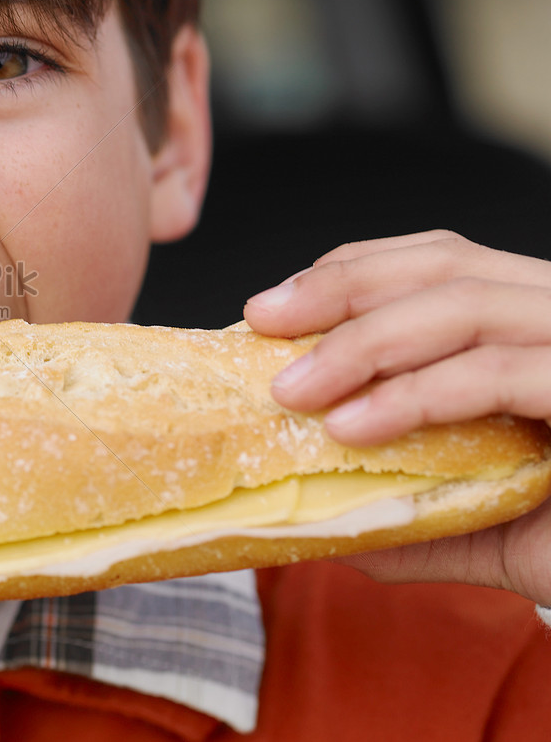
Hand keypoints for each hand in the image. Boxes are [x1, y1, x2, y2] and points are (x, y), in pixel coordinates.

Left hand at [243, 230, 550, 603]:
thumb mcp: (480, 524)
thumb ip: (407, 510)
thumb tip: (317, 517)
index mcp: (534, 326)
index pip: (438, 261)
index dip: (350, 272)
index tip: (270, 307)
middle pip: (446, 265)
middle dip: (341, 290)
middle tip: (263, 324)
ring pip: (468, 305)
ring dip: (363, 343)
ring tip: (292, 391)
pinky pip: (502, 372)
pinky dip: (417, 394)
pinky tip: (353, 428)